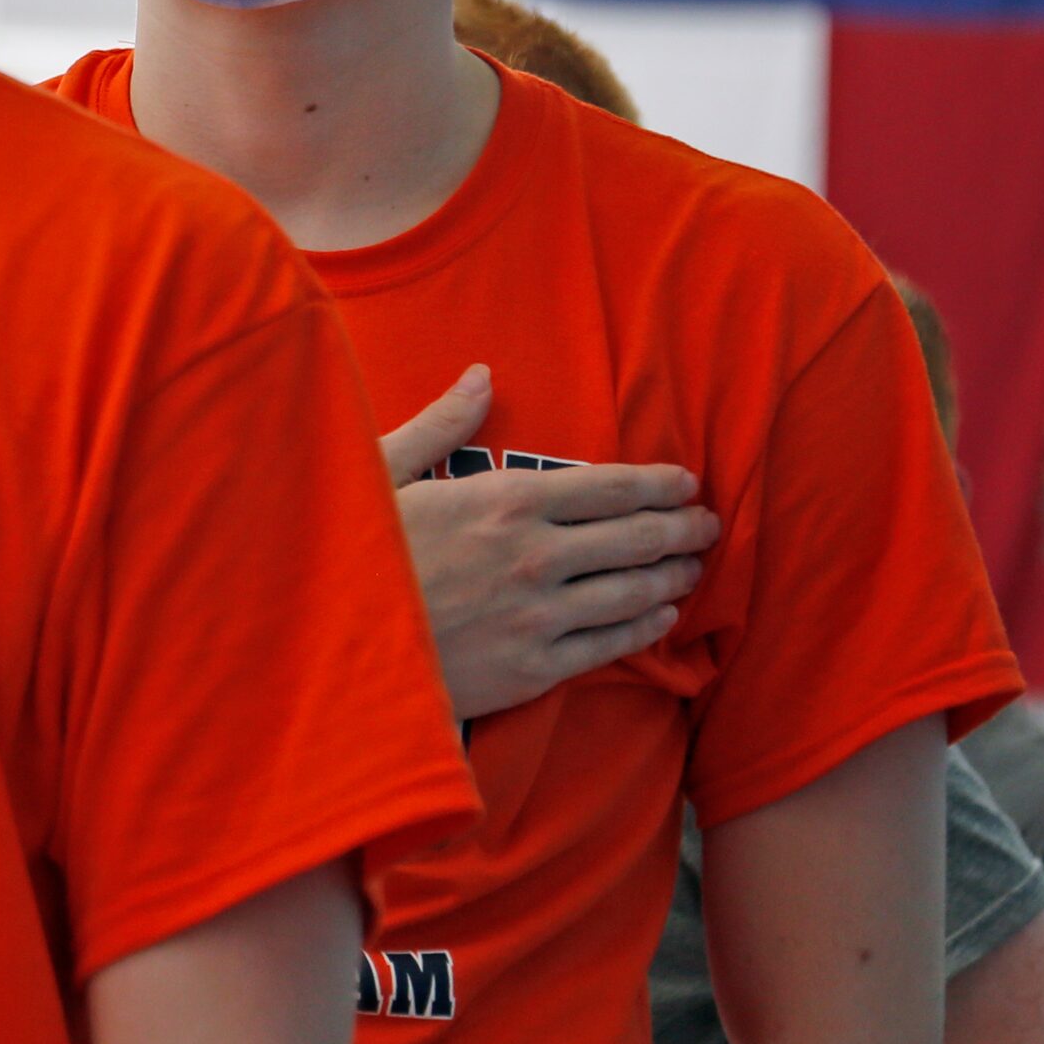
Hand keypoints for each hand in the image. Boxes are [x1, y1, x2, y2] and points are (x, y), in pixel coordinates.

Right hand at [384, 367, 719, 721]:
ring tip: (694, 566)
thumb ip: (441, 423)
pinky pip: (609, 646)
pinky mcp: (533, 669)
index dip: (657, 484)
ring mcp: (539, 616)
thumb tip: (481, 375)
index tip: (686, 483)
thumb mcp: (382, 472)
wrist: (336, 650)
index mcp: (505, 500)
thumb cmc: (353, 555)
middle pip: (636, 538)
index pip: (608, 486)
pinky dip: (646, 628)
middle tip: (708, 524)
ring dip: (674, 576)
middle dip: (682, 528)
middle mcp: (535, 556)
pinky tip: (662, 616)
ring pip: (633, 592)